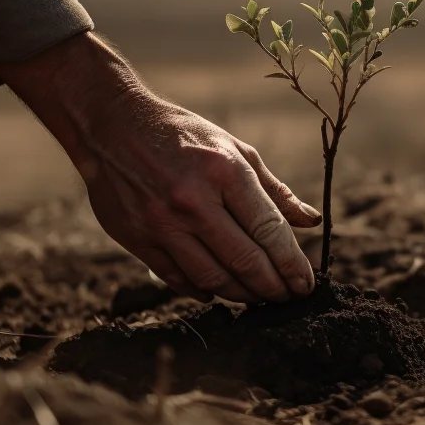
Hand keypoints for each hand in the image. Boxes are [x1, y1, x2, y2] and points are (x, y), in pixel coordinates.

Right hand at [83, 95, 321, 302]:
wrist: (112, 125)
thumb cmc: (183, 135)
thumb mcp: (235, 150)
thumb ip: (273, 190)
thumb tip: (311, 222)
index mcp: (225, 172)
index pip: (269, 230)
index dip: (292, 264)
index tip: (305, 284)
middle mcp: (193, 201)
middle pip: (245, 261)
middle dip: (273, 287)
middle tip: (287, 298)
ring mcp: (162, 223)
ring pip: (212, 278)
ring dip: (242, 295)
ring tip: (258, 297)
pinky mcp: (137, 238)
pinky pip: (177, 278)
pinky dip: (202, 291)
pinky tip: (218, 292)